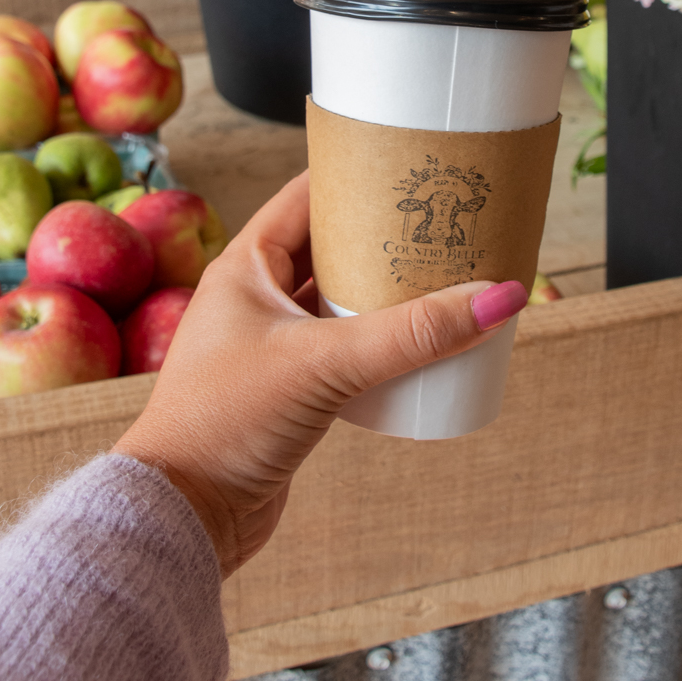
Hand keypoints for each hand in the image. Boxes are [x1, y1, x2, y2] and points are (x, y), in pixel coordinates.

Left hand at [114, 171, 525, 577]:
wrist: (182, 515)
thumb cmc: (225, 423)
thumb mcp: (325, 365)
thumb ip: (412, 334)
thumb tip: (500, 297)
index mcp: (245, 266)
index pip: (307, 195)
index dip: (358, 176)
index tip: (415, 165)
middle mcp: (255, 297)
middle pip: (332, 248)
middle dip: (387, 238)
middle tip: (447, 223)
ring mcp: (270, 345)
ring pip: (341, 303)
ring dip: (387, 294)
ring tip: (448, 278)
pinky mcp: (288, 391)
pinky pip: (344, 350)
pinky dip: (380, 343)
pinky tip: (420, 346)